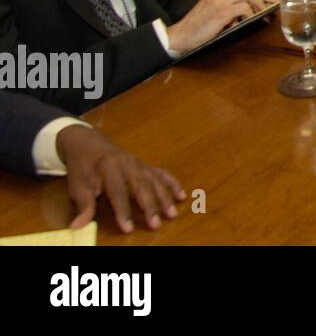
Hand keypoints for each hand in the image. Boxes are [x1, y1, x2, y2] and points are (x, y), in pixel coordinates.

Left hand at [56, 124, 184, 232]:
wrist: (88, 143)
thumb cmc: (82, 166)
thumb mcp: (77, 185)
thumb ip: (83, 205)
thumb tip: (78, 226)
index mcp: (108, 168)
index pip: (118, 193)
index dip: (123, 211)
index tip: (128, 228)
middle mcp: (128, 164)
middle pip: (141, 187)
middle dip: (150, 206)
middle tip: (156, 224)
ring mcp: (139, 164)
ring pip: (154, 181)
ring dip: (164, 197)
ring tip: (172, 213)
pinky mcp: (145, 165)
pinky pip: (161, 174)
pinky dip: (172, 184)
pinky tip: (181, 195)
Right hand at [168, 0, 279, 52]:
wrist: (182, 34)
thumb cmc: (199, 24)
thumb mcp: (214, 8)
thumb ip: (229, 3)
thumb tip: (250, 7)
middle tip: (276, 0)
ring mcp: (220, 0)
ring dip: (260, 3)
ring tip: (267, 11)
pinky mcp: (221, 11)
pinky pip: (244, 8)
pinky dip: (250, 14)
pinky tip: (250, 20)